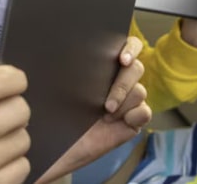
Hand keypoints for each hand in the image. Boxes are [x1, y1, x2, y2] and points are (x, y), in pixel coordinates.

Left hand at [37, 37, 152, 182]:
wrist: (55, 151)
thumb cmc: (52, 118)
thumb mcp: (55, 90)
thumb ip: (64, 70)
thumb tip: (56, 56)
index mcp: (100, 68)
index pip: (127, 46)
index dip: (130, 48)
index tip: (122, 60)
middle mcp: (115, 83)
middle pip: (136, 68)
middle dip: (123, 83)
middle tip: (106, 104)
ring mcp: (125, 103)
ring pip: (140, 91)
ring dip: (124, 103)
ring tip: (106, 116)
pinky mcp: (131, 122)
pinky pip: (144, 112)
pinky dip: (136, 116)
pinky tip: (120, 123)